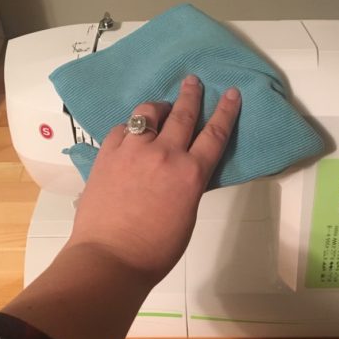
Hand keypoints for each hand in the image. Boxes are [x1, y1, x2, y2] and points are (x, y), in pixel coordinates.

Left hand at [66, 75, 240, 285]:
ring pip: (148, 114)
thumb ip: (187, 184)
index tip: (230, 93)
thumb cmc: (156, 249)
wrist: (110, 257)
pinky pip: (122, 129)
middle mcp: (164, 154)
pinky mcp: (107, 154)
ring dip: (158, 108)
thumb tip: (182, 170)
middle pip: (182, 114)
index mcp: (190, 174)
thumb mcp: (187, 214)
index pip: (215, 134)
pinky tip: (131, 133)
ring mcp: (133, 151)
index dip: (226, 111)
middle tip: (193, 81)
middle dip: (191, 95)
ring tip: (160, 109)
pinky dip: (131, 128)